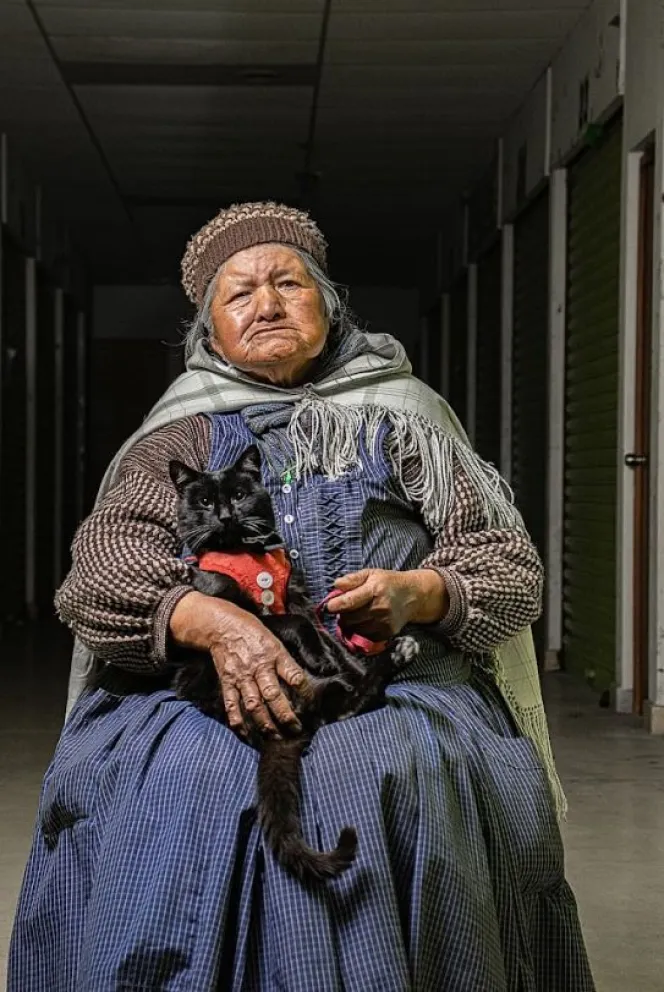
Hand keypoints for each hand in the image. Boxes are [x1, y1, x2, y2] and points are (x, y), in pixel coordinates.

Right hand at [169, 592, 306, 737]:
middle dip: (285, 715)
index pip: (294, 675)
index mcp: (274, 654)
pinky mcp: (227, 682)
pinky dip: (238, 721)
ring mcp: (241, 676)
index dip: (305, 691)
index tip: (311, 705)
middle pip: (273, 695)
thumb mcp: (275, 641)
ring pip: (253, 704)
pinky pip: (232, 704)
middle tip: (295, 729)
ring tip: (275, 736)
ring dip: (265, 723)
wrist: (222, 626)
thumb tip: (299, 682)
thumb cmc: (253, 633)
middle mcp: (258, 667)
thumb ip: (285, 661)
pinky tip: (245, 733)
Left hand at [326, 568, 447, 640]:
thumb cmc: (388, 583)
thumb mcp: (371, 574)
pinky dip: (360, 631)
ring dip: (350, 624)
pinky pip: (365, 637)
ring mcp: (384, 622)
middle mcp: (380, 607)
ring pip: (356, 629)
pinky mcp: (388, 633)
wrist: (413, 596)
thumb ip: (352, 579)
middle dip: (342, 615)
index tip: (329, 606)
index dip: (336, 605)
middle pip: (350, 618)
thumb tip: (336, 585)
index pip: (350, 601)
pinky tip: (364, 622)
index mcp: (375, 589)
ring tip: (355, 615)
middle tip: (344, 609)